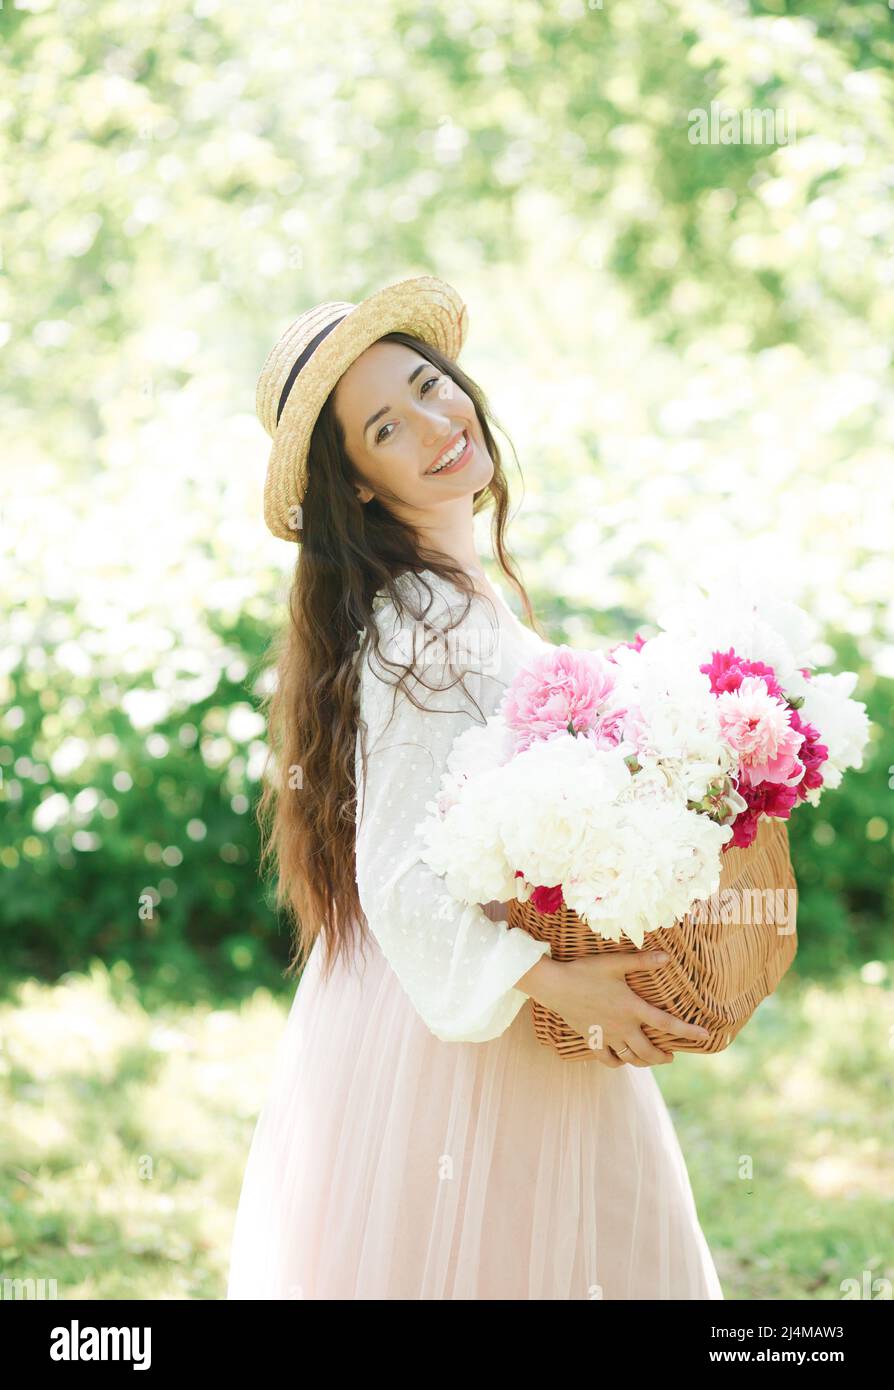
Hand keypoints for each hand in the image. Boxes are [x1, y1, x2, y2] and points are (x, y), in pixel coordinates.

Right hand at [532, 950, 710, 1067]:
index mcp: (632, 1008)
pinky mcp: (592, 1039)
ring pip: (631, 1058)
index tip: (705, 1036)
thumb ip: (642, 961)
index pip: (666, 1023)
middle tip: (672, 1056)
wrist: (555, 985)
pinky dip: (618, 1061)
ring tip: (651, 1059)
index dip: (688, 1031)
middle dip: (664, 1056)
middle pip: (649, 1051)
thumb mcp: (615, 962)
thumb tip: (667, 957)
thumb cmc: (586, 970)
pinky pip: (608, 1059)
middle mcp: (622, 1026)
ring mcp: (607, 1036)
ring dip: (645, 1062)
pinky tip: (622, 1058)